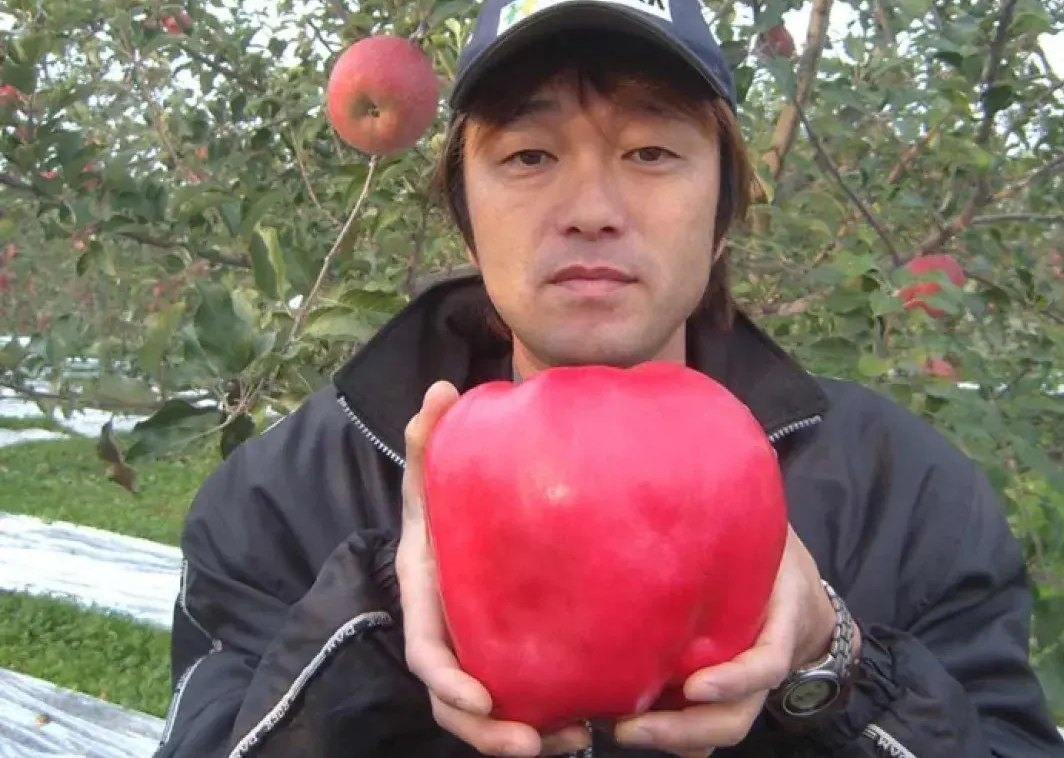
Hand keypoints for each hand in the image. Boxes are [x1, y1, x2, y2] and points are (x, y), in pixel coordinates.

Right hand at [395, 381, 591, 756]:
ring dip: (525, 737)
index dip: (447, 681)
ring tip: (572, 742)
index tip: (479, 698)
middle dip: (488, 732)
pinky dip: (548, 721)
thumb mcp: (436, 469)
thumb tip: (441, 388)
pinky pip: (524, 702)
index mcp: (428, 599)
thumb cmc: (448, 497)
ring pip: (491, 715)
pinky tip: (588, 726)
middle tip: (536, 744)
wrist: (469, 518)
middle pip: (458, 703)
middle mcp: (451, 636)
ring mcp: (480, 652)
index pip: (427, 652)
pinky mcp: (512, 656)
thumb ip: (433, 436)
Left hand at [611, 526, 851, 757]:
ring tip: (618, 730)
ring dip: (671, 740)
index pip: (766, 663)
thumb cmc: (774, 554)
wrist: (797, 589)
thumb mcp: (768, 534)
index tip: (695, 685)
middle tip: (629, 727)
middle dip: (685, 730)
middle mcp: (760, 665)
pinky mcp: (713, 689)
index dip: (735, 679)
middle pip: (735, 717)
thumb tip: (698, 466)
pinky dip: (669, 731)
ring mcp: (739, 686)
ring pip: (716, 731)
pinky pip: (697, 723)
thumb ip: (743, 517)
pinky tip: (624, 719)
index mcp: (780, 623)